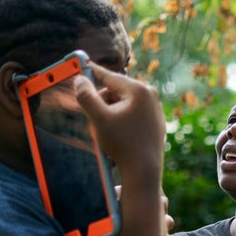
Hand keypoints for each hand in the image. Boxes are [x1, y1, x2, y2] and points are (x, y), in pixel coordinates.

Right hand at [73, 64, 164, 180]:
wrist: (144, 171)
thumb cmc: (123, 145)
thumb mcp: (99, 119)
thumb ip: (86, 97)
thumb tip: (80, 80)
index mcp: (138, 90)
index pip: (108, 76)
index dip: (90, 72)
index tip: (79, 64)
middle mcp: (150, 96)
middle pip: (115, 91)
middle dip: (102, 103)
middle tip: (96, 121)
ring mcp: (155, 109)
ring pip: (122, 104)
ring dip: (110, 114)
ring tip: (109, 133)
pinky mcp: (155, 123)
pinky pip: (132, 115)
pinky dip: (121, 122)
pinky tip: (120, 138)